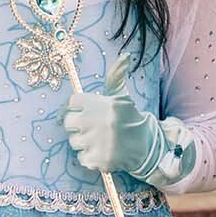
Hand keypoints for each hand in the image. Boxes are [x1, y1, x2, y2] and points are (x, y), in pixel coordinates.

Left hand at [62, 54, 189, 185]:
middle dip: (76, 125)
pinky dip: (88, 157)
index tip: (83, 111)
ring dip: (83, 142)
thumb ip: (116, 76)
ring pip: (73, 141)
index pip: (72, 102)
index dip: (76, 107)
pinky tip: (99, 152)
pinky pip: (81, 158)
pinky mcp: (98, 160)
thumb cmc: (129, 118)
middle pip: (68, 122)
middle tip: (88, 127)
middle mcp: (96, 121)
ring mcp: (96, 142)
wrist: (147, 145)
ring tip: (97, 140)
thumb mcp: (121, 96)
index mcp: (101, 103)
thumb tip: (124, 56)